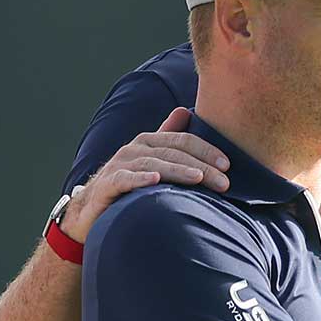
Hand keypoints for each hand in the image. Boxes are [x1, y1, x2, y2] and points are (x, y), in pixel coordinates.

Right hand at [59, 108, 231, 241]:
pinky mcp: (107, 185)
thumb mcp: (152, 159)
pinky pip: (124, 180)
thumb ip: (168, 138)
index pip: (182, 140)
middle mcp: (134, 149)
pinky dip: (139, 179)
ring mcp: (119, 165)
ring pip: (153, 164)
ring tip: (198, 178)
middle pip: (172, 153)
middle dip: (201, 166)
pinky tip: (155, 181)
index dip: (206, 150)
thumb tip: (185, 111)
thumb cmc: (129, 182)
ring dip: (177, 171)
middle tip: (224, 182)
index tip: (228, 166)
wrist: (92, 209)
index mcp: (149, 141)